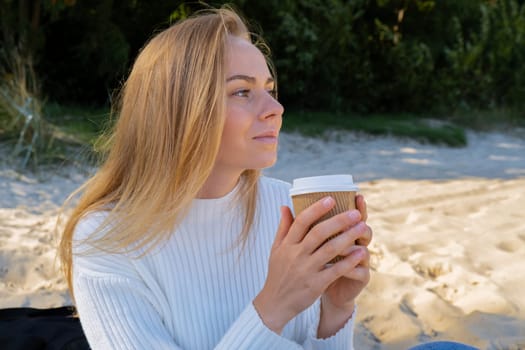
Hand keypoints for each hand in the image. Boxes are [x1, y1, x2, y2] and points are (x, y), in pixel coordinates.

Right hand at [253, 197, 364, 333]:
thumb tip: (285, 205)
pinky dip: (349, 260)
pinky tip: (360, 252)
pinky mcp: (316, 284)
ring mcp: (306, 269)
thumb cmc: (278, 273)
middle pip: (319, 232)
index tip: (331, 199)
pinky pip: (335, 270)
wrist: (275, 303)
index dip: (316, 209)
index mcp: (287, 244)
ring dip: (348, 236)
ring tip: (363, 227)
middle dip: (339, 220)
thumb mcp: (276, 249)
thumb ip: (283, 227)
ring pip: (330, 249)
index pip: (301, 221)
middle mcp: (296, 255)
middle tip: (355, 212)